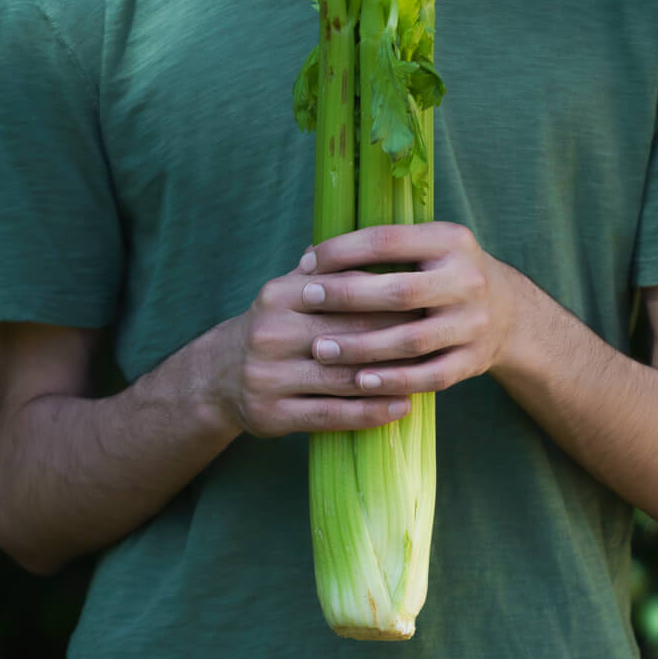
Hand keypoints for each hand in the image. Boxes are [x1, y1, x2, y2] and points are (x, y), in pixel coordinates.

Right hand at [212, 256, 418, 436]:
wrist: (219, 377)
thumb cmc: (275, 328)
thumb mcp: (290, 293)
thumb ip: (329, 272)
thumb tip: (382, 243)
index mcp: (278, 296)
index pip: (343, 293)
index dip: (389, 296)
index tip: (429, 298)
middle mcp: (270, 334)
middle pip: (348, 335)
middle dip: (397, 336)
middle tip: (438, 336)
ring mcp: (268, 377)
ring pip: (342, 378)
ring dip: (390, 377)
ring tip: (428, 373)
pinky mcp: (273, 414)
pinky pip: (331, 414)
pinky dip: (370, 412)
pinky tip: (401, 407)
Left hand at [297, 222, 519, 395]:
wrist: (508, 312)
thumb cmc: (444, 275)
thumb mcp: (427, 248)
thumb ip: (380, 250)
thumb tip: (309, 258)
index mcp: (451, 240)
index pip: (388, 241)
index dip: (342, 251)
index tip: (306, 263)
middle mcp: (468, 280)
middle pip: (400, 291)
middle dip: (347, 296)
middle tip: (307, 300)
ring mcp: (474, 323)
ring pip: (411, 340)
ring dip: (361, 346)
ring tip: (321, 349)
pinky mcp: (474, 360)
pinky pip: (429, 376)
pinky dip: (393, 380)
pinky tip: (359, 382)